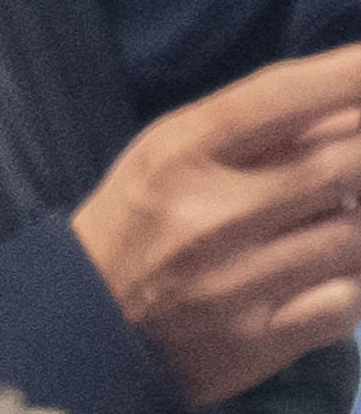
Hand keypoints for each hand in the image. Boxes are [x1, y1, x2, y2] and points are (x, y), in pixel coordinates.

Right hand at [74, 45, 360, 409]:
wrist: (80, 334)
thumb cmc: (137, 226)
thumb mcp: (167, 157)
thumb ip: (253, 128)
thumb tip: (352, 102)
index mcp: (179, 157)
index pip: (281, 96)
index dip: (349, 73)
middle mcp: (208, 217)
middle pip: (341, 164)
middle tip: (358, 162)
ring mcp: (234, 283)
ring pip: (356, 235)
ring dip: (360, 222)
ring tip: (336, 216)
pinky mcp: (256, 340)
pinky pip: (348, 301)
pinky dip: (354, 283)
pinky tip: (331, 274)